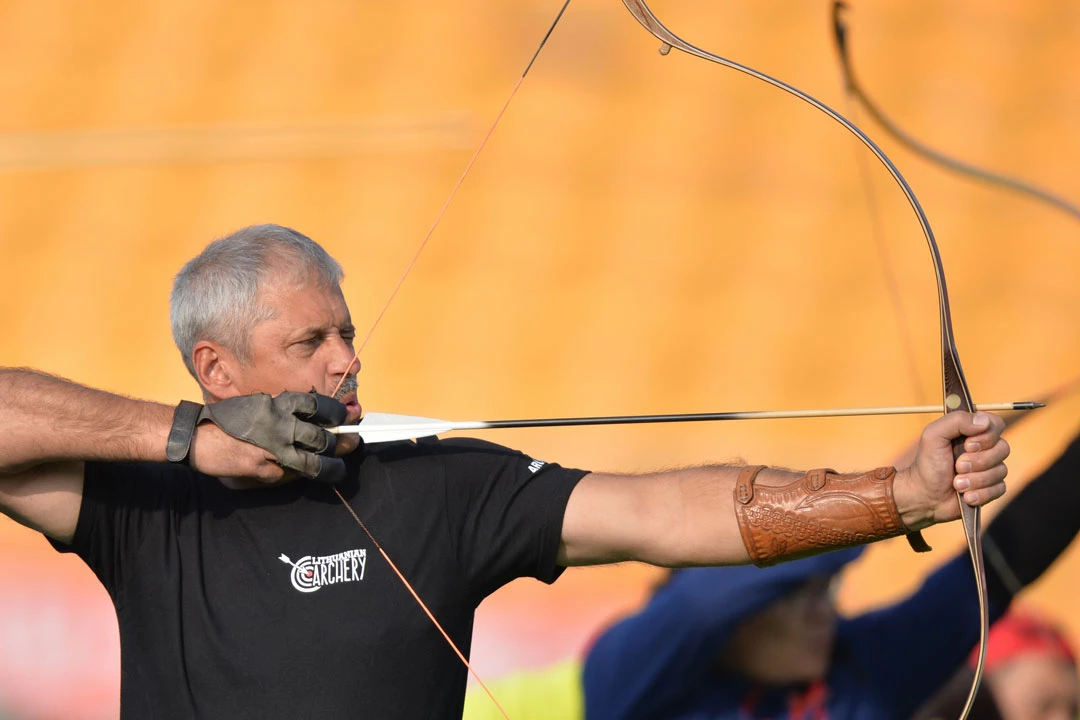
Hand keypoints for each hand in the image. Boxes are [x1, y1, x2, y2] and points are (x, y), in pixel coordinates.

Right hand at [183, 391, 348, 485]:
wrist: (195, 436)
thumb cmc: (226, 419)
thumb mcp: (258, 405)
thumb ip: (282, 411)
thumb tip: (312, 419)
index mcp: (278, 405)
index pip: (319, 406)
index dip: (338, 412)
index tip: (348, 416)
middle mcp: (280, 425)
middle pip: (323, 437)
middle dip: (342, 442)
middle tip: (353, 442)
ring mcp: (274, 450)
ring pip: (314, 462)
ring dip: (332, 466)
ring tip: (341, 468)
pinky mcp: (265, 470)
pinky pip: (289, 475)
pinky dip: (297, 475)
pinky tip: (303, 474)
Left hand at [893, 412, 1009, 529]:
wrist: (925, 495)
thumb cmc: (928, 463)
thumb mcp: (933, 436)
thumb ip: (956, 421)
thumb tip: (985, 422)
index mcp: (972, 431)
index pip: (995, 424)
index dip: (986, 436)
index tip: (967, 445)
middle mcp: (985, 447)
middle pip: (1003, 448)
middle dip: (978, 461)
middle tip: (957, 467)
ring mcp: (990, 467)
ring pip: (1001, 470)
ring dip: (975, 479)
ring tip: (956, 484)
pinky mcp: (992, 487)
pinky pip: (999, 488)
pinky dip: (980, 493)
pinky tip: (965, 496)